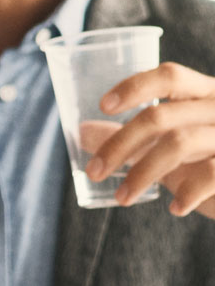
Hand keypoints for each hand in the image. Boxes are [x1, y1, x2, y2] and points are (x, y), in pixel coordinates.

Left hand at [87, 62, 214, 215]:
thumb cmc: (213, 164)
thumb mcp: (171, 149)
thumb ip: (134, 140)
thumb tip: (83, 131)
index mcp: (206, 95)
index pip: (170, 76)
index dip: (134, 87)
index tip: (102, 105)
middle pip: (161, 116)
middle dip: (119, 145)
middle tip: (93, 171)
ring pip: (179, 143)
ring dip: (142, 174)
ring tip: (120, 198)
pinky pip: (211, 173)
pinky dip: (187, 193)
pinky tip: (174, 208)